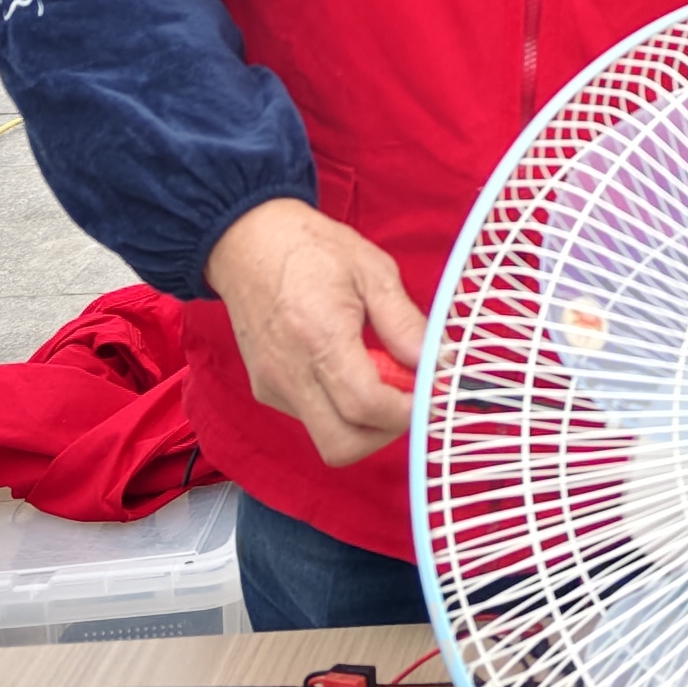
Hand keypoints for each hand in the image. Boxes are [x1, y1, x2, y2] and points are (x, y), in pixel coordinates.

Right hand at [203, 199, 422, 467]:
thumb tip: (439, 362)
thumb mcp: (374, 272)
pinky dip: (341, 408)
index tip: (432, 391)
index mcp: (320, 338)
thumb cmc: (309, 248)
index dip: (409, 410)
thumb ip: (406, 324)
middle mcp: (290, 373)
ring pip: (328, 437)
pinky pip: (312, 420)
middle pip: (343, 446)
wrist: (247, 240)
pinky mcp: (266, 390)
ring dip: (364, 421)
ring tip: (377, 371)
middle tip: (406, 393)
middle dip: (385, 431)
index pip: (367, 406)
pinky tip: (349, 369)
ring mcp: (274, 386)